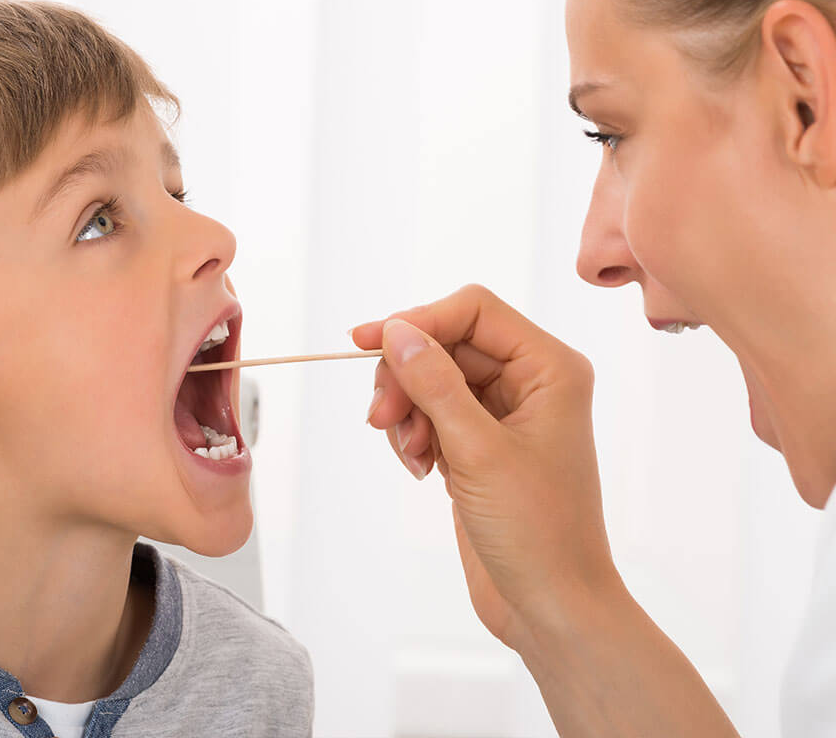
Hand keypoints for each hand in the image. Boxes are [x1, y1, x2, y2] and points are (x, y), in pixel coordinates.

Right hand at [351, 284, 618, 652]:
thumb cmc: (537, 531)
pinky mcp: (481, 441)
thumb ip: (434, 383)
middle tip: (381, 417)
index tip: (367, 343)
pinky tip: (421, 469)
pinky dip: (415, 433)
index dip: (419, 319)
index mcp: (549, 367)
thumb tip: (396, 330)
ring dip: (408, 409)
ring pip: (433, 377)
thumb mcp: (477, 451)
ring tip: (411, 453)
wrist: (552, 608)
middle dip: (407, 376)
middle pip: (446, 343)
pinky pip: (433, 412)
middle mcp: (530, 380)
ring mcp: (504, 411)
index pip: (473, 311)